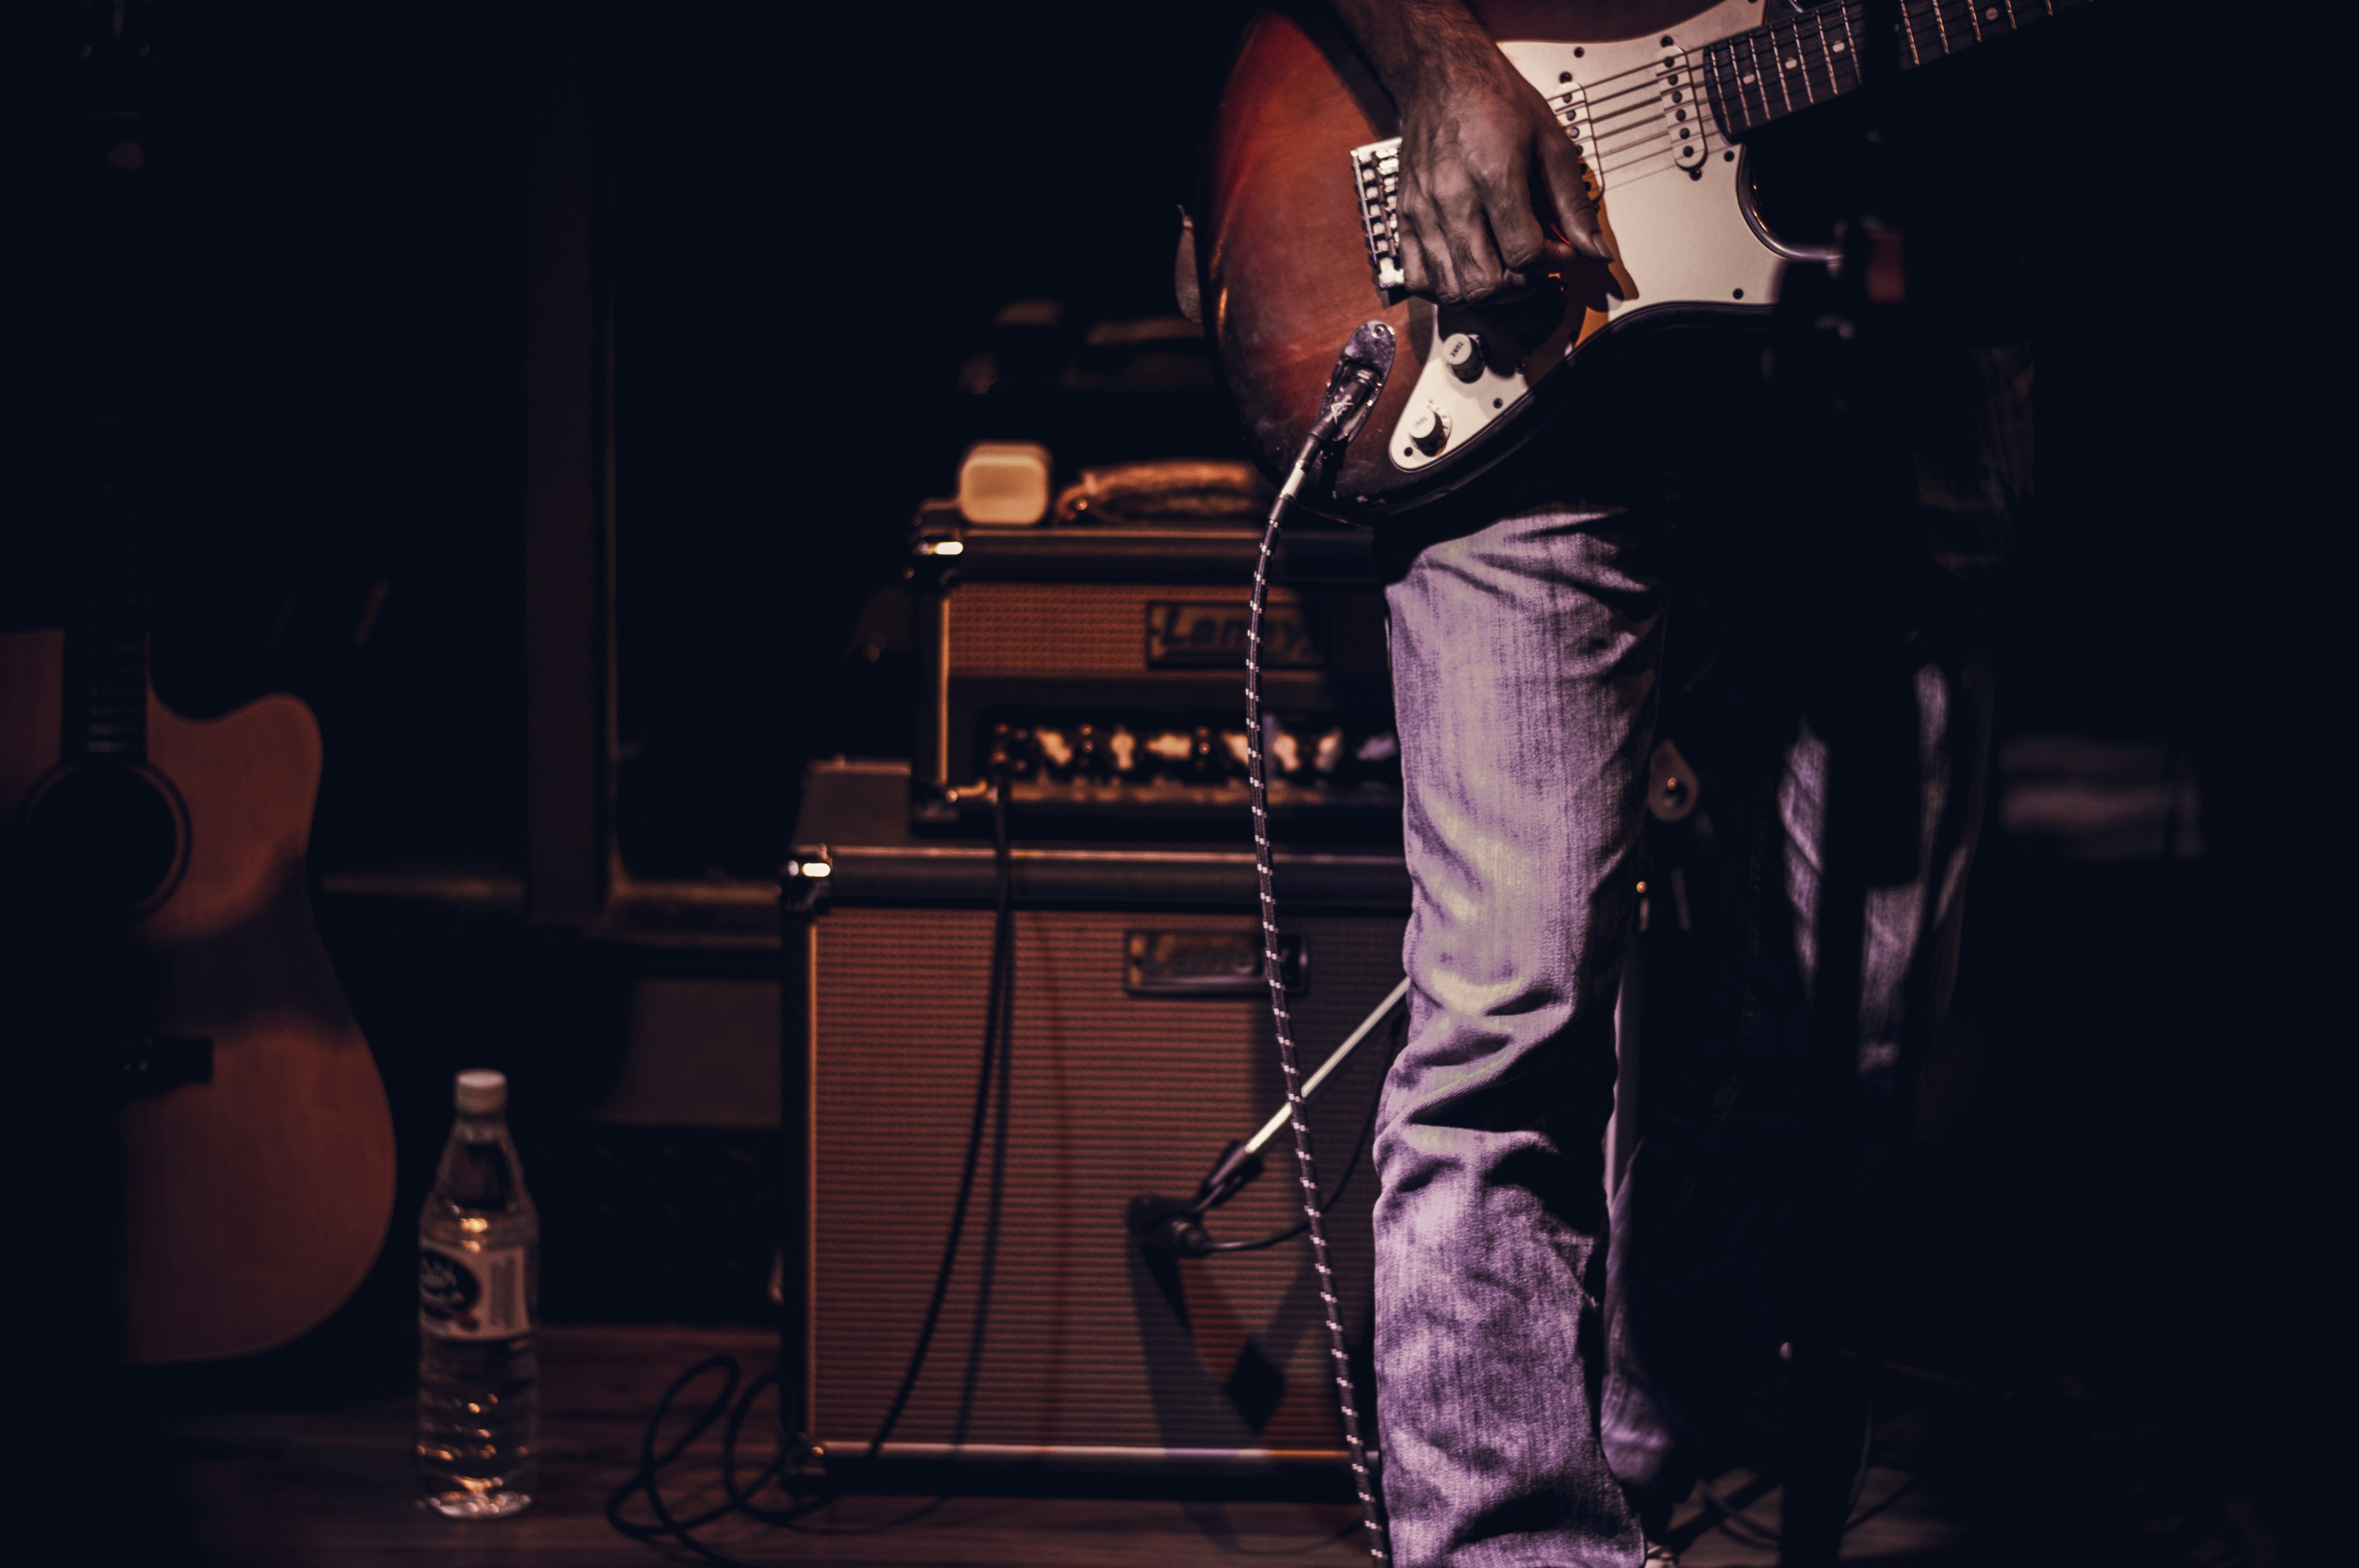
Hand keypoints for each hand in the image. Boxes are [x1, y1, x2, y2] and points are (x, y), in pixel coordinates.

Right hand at [1332, 0, 1613, 305]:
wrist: (1443, 77)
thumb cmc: (1495, 102)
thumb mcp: (1550, 143)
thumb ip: (1572, 202)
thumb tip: (1595, 250)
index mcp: (1494, 177)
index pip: (1525, 255)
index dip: (1552, 263)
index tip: (1559, 250)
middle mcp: (1453, 200)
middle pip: (1485, 284)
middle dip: (1520, 287)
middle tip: (1532, 267)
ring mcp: (1423, 212)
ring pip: (1452, 290)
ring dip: (1485, 292)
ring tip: (1502, 270)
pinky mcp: (1404, 217)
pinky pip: (1417, 279)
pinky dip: (1444, 286)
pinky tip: (1465, 268)